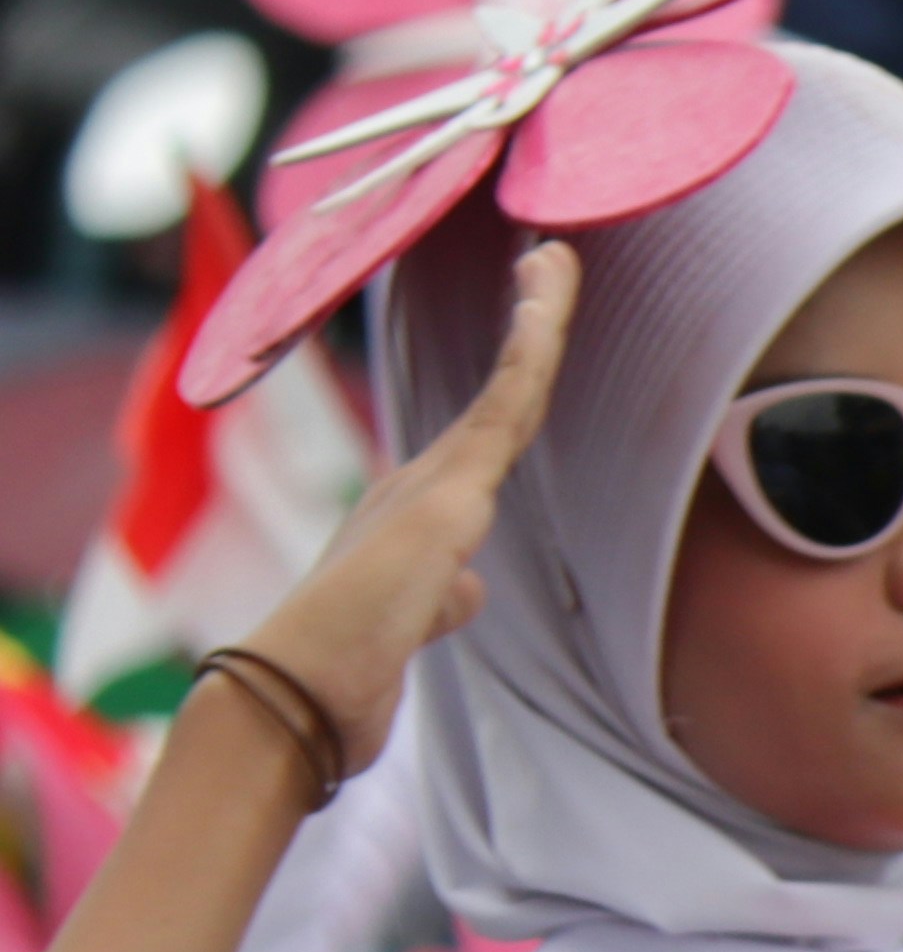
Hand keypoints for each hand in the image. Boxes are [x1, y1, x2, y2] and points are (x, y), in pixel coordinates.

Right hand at [237, 238, 570, 772]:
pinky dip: (532, 353)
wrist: (298, 691)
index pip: (488, 436)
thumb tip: (467, 586)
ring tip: (556, 260)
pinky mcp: (450, 495)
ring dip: (538, 321)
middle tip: (548, 263)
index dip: (516, 380)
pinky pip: (506, 408)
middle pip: (504, 394)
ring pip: (512, 389)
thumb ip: (441, 596)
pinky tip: (546, 306)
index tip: (533, 330)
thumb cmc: (343, 670)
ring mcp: (435, 483)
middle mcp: (423, 483)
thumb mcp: (411, 626)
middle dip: (530, 327)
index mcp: (416, 512)